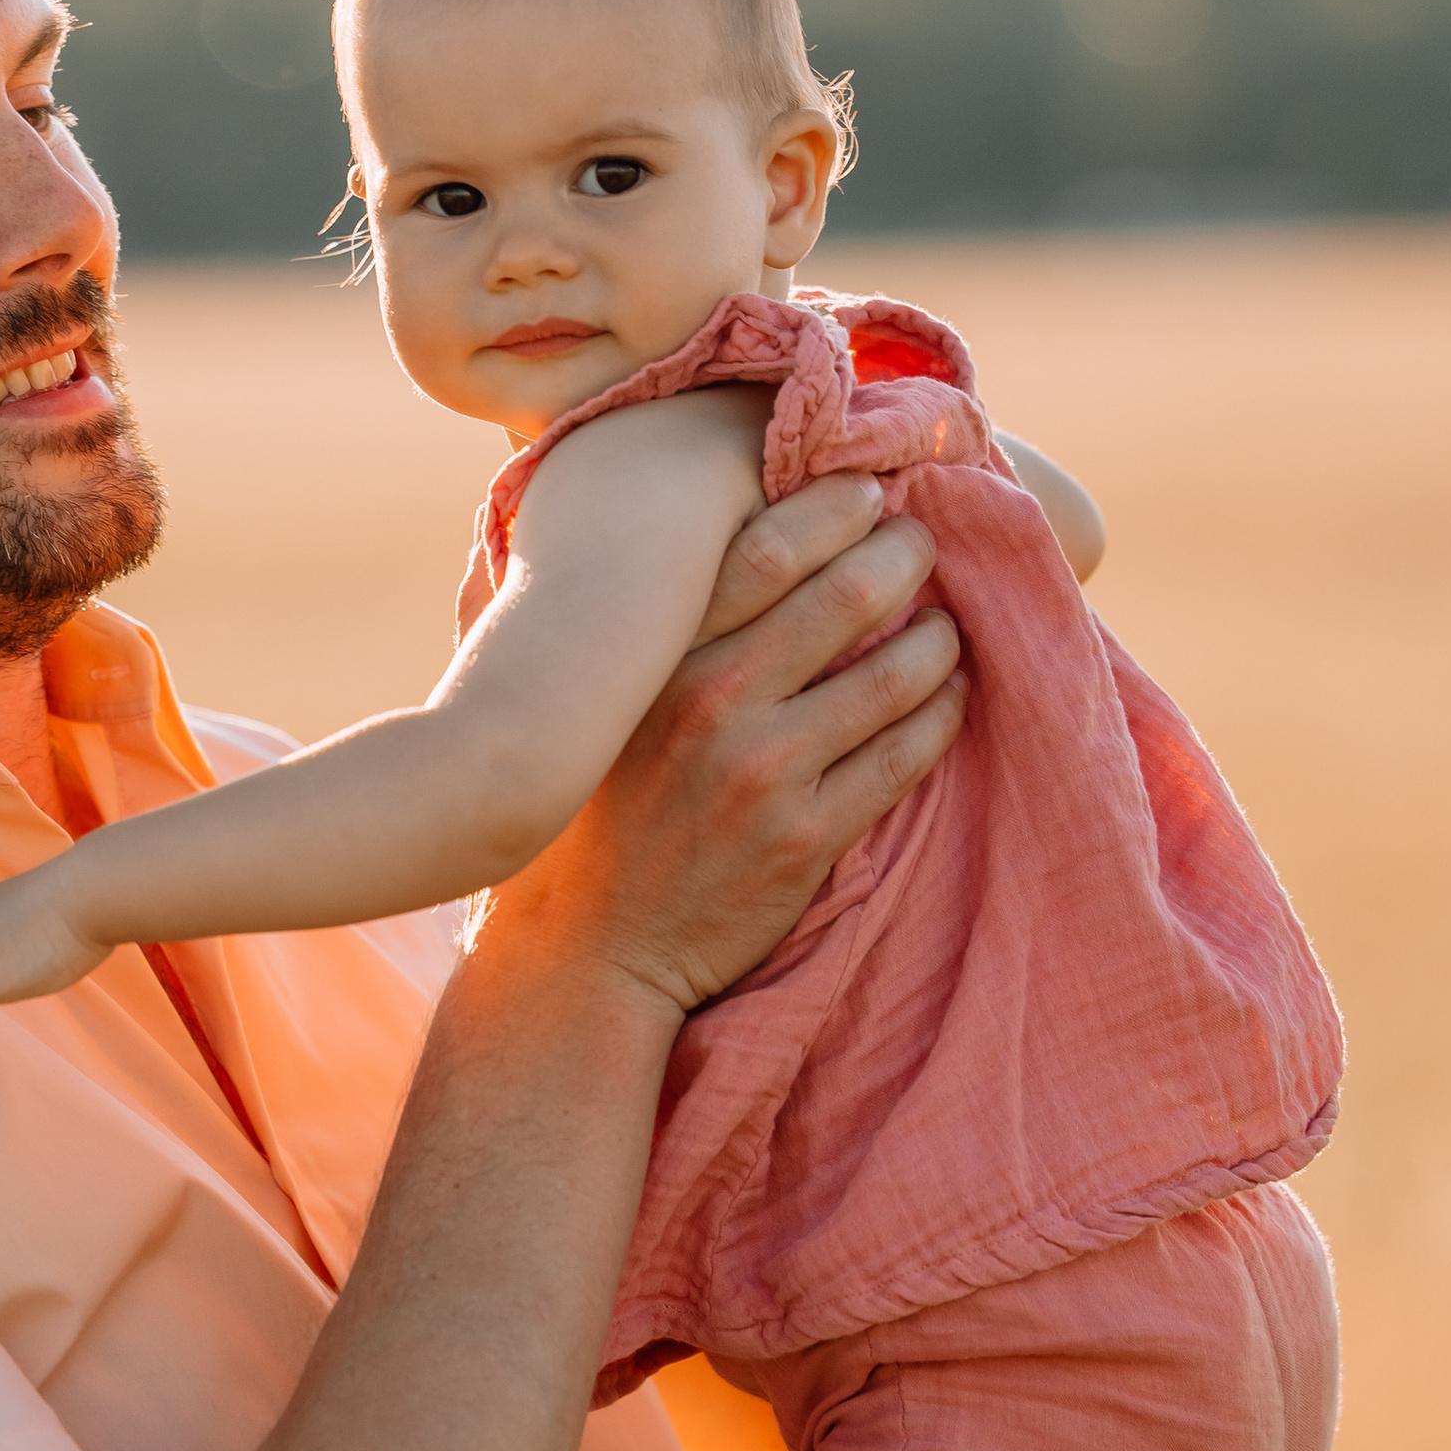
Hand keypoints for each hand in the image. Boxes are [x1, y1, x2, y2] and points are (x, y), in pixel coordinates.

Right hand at [476, 474, 963, 1024]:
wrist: (578, 956)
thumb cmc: (566, 820)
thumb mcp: (549, 707)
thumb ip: (533, 610)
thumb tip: (504, 515)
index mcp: (652, 658)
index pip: (766, 546)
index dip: (833, 505)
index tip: (865, 494)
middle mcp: (710, 704)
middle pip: (846, 593)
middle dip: (904, 556)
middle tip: (923, 545)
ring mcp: (763, 774)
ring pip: (891, 675)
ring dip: (935, 638)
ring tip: (943, 626)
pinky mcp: (805, 840)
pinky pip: (903, 758)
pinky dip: (940, 715)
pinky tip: (946, 697)